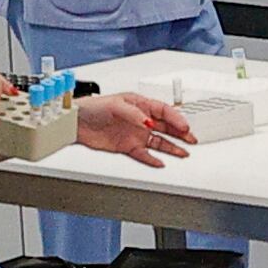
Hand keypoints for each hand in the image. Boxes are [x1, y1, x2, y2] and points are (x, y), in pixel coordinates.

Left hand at [73, 92, 192, 163]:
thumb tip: (149, 122)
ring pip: (159, 141)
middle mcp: (140, 120)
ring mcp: (135, 134)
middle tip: (191, 139)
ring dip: (172, 146)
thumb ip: (134, 114)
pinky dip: (152, 158)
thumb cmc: (93, 108)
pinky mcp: (127, 146)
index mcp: (140, 105)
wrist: (76, 123)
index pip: (164, 111)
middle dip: (180, 133)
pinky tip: (161, 162)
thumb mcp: (115, 105)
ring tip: (184, 152)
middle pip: (166, 127)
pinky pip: (144, 154)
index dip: (176, 118)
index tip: (184, 126)